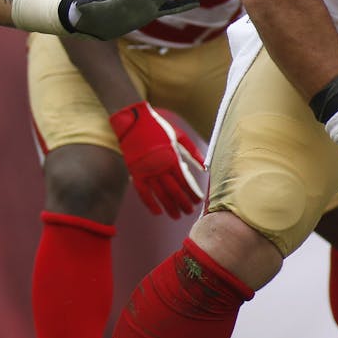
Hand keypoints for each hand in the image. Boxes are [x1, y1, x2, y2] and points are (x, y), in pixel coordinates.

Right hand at [109, 101, 205, 217]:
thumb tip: (205, 167)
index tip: (198, 201)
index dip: (192, 193)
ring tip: (176, 216)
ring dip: (169, 207)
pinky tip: (157, 212)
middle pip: (174, 191)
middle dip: (183, 203)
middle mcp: (159, 167)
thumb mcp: (179, 135)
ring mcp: (146, 171)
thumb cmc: (158, 127)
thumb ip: (192, 152)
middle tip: (189, 212)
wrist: (133, 121)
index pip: (185, 182)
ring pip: (159, 195)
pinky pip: (142, 193)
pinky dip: (149, 204)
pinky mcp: (135, 172)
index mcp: (172, 158)